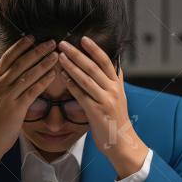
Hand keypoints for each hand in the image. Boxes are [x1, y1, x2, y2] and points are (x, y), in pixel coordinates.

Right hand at [0, 36, 57, 181]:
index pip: (7, 57)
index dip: (20, 46)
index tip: (33, 37)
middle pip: (20, 63)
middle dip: (37, 51)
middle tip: (51, 42)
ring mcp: (7, 96)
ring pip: (28, 75)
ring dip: (44, 64)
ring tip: (56, 55)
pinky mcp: (16, 108)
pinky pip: (32, 91)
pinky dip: (43, 81)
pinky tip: (53, 74)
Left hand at [58, 36, 148, 178]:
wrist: (121, 143)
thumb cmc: (116, 120)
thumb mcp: (120, 97)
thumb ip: (116, 81)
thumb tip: (116, 64)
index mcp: (117, 85)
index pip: (106, 61)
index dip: (94, 49)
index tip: (83, 38)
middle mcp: (112, 90)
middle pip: (93, 67)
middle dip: (77, 54)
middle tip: (63, 43)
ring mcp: (105, 101)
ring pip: (85, 79)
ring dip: (71, 66)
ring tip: (59, 56)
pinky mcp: (96, 112)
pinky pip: (80, 94)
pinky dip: (71, 84)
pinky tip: (61, 76)